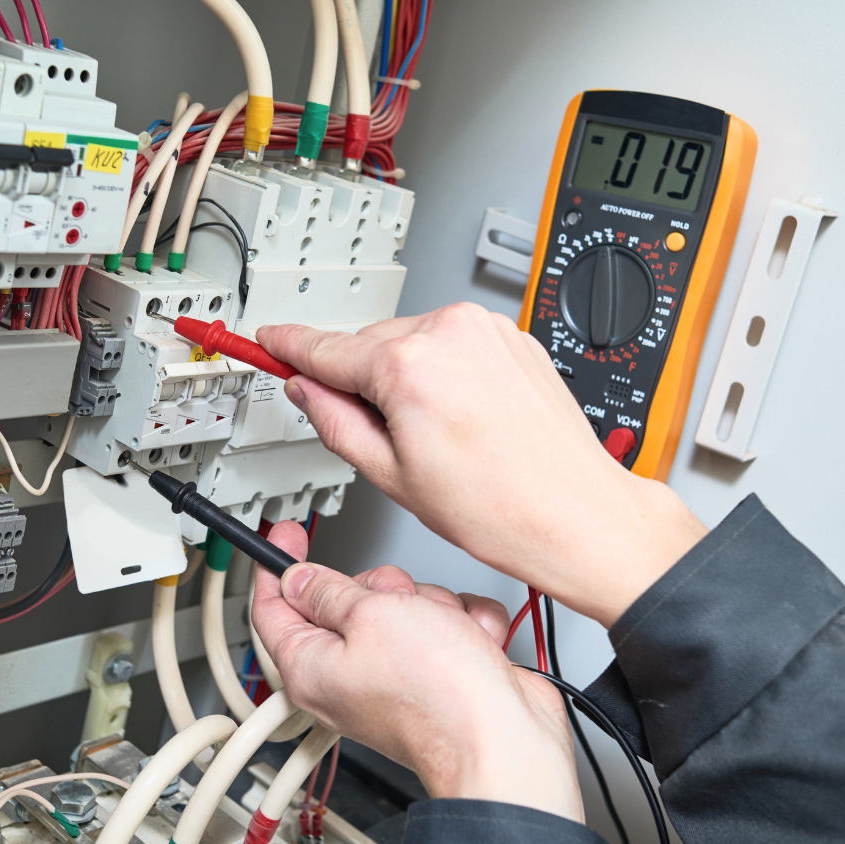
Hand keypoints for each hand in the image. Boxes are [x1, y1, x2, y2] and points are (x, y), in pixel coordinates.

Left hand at [253, 521, 584, 822]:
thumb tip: (297, 579)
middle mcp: (347, 678)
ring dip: (430, 606)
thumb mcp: (369, 614)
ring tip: (444, 630)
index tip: (286, 536)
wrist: (505, 738)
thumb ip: (328, 590)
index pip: (273, 608)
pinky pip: (444, 625)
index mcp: (310, 668)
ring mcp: (394, 677)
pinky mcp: (438, 675)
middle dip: (381, 587)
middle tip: (398, 600)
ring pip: (402, 607)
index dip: (278, 565)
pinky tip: (472, 642)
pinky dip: (464, 627)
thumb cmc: (436, 692)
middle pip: (347, 601)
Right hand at [257, 304, 706, 625]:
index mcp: (409, 364)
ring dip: (404, 375)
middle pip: (370, 345)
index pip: (326, 348)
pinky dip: (443, 371)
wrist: (574, 513)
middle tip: (381, 438)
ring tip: (436, 436)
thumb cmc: (499, 507)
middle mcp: (450, 332)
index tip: (270, 341)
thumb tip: (307, 392)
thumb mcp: (390, 475)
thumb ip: (335, 422)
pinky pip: (453, 343)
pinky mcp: (511, 338)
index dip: (289, 348)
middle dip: (361, 381)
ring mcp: (486, 330)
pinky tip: (461, 419)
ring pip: (412, 341)